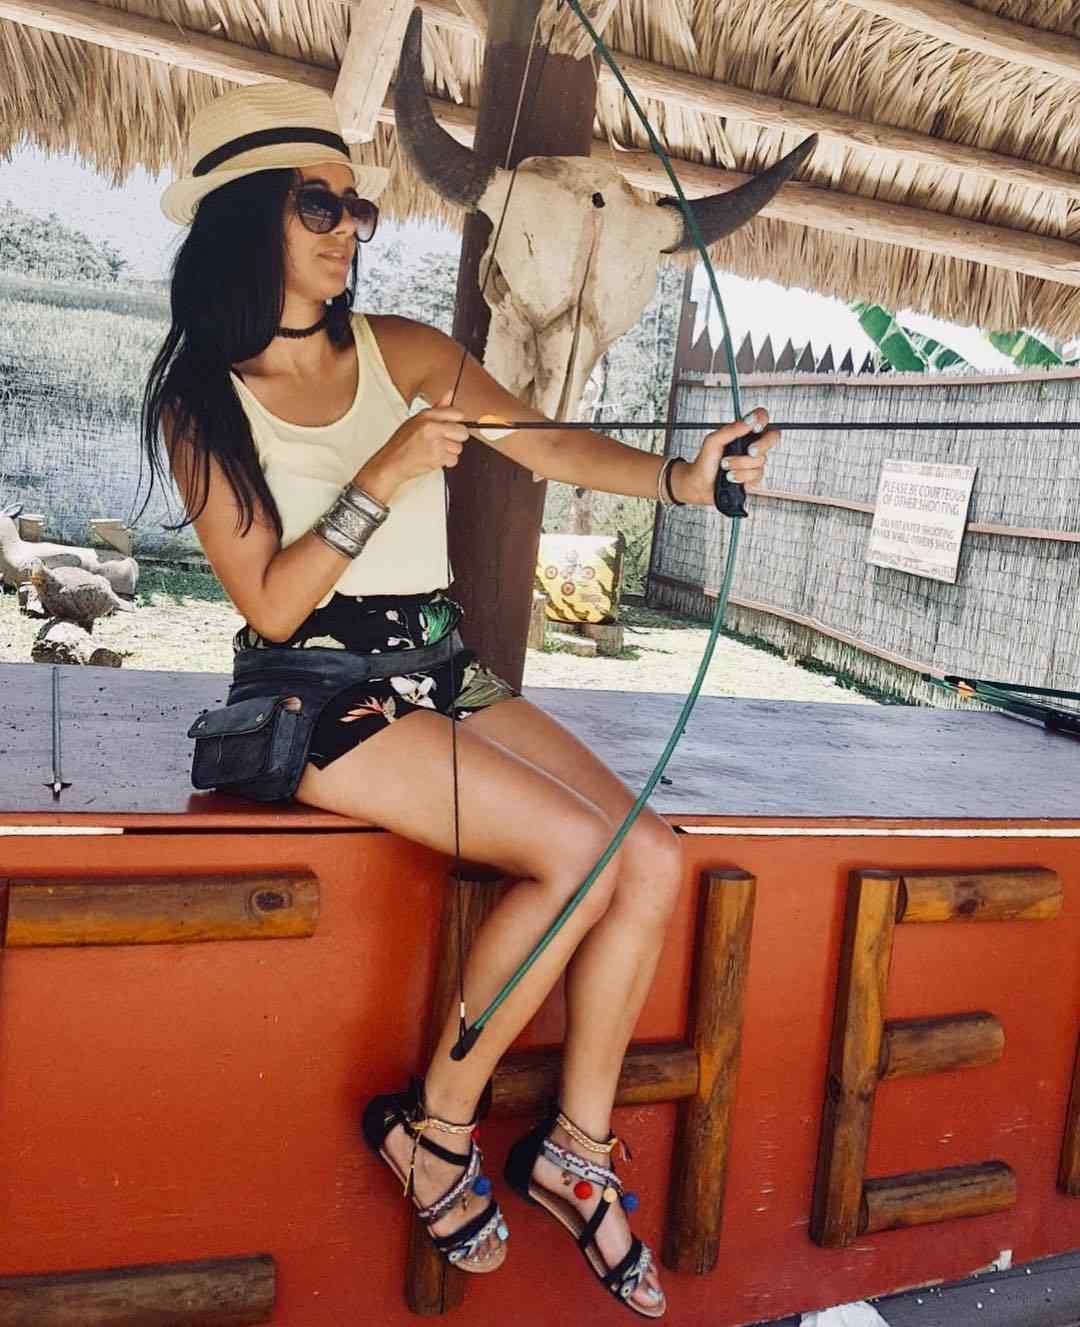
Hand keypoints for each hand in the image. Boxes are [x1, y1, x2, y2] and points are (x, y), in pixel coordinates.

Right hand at [353, 392, 468, 503]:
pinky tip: (436, 458)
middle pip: (462, 432)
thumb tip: (449, 393)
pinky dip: (447, 462)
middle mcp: (432, 427)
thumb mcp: (416, 419)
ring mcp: (435, 443)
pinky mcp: (437, 458)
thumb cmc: (402, 442)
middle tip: (444, 440)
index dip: (456, 421)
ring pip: (458, 447)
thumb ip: (438, 408)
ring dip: (450, 451)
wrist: (392, 461)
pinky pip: (454, 459)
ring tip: (436, 450)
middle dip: (456, 438)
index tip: (451, 426)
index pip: (457, 413)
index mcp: (427, 415)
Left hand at [673, 409, 779, 505]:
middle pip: (773, 437)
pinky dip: (740, 476)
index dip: (763, 419)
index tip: (756, 426)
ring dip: (739, 464)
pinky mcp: (754, 477)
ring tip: (725, 466)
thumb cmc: (706, 460)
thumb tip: (751, 420)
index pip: (762, 418)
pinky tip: (730, 477)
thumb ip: (732, 430)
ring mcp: (755, 461)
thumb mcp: (714, 441)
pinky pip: (756, 475)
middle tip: (749, 451)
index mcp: (744, 432)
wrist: (700, 484)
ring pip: (760, 460)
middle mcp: (753, 444)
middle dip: (762, 445)